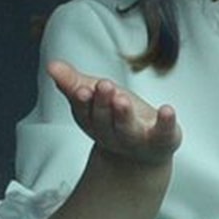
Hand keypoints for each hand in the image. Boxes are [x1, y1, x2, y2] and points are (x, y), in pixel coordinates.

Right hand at [47, 60, 180, 165]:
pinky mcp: (162, 140)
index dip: (82, 101)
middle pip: (104, 121)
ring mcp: (137, 139)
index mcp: (94, 122)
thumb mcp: (96, 96)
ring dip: (124, 114)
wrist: (144, 153)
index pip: (84, 112)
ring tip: (122, 98)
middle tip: (104, 86)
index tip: (81, 88)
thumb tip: (51, 65)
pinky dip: (166, 122)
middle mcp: (113, 134)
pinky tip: (167, 110)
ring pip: (128, 129)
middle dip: (102, 104)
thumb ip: (73, 82)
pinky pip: (164, 133)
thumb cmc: (117, 117)